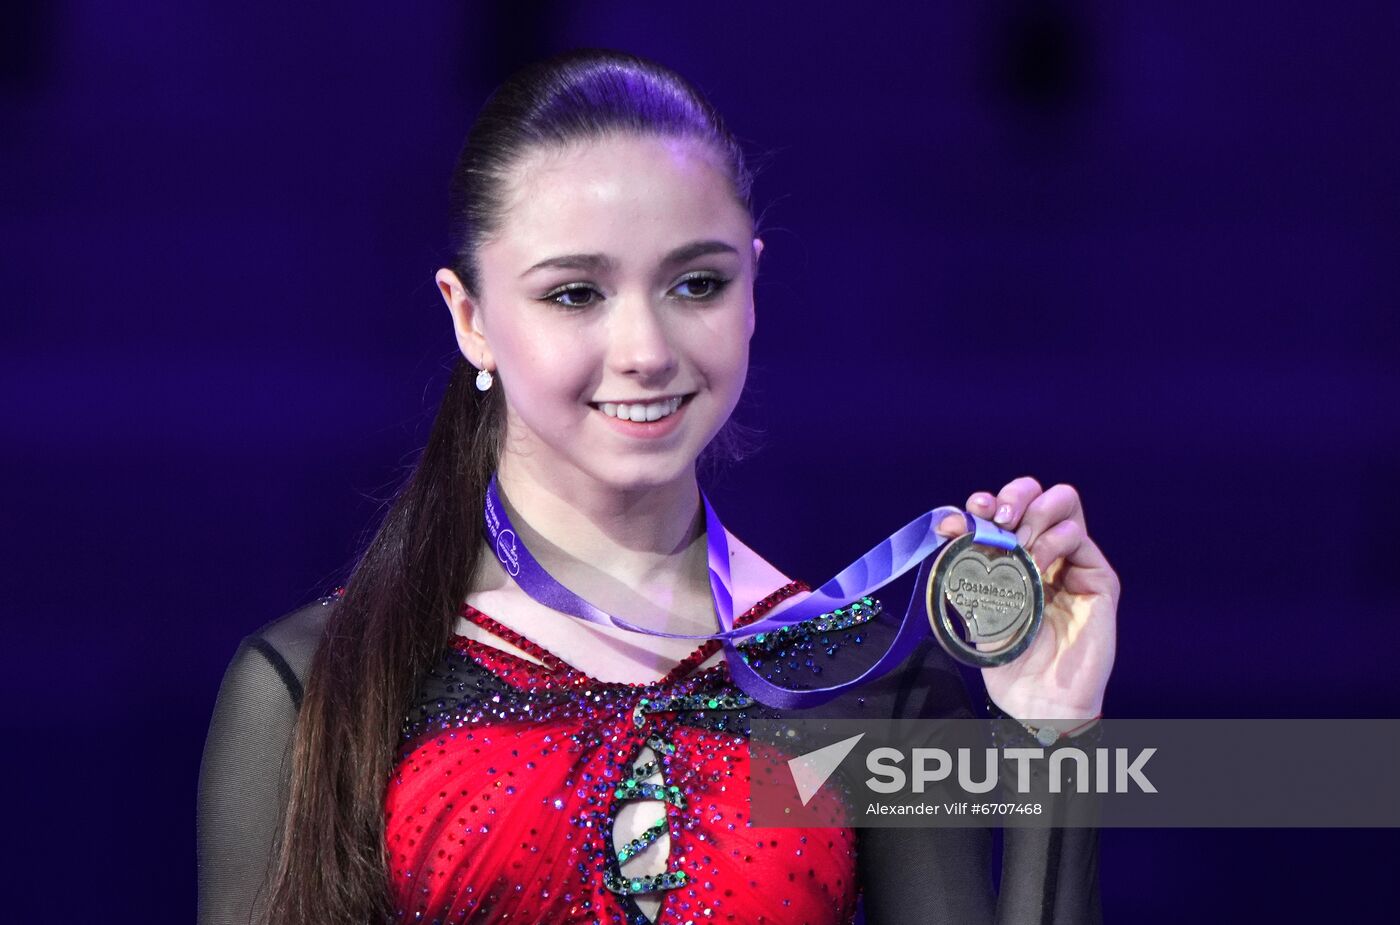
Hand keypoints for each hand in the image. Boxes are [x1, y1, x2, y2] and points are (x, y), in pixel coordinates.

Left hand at [937, 477, 1118, 722]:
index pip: (1007, 507)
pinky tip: (1036, 562)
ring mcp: (1074, 561)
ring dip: (1034, 514)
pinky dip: (1053, 540)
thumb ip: (966, 562)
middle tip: (999, 518)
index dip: (988, 501)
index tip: (970, 513)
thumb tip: (950, 523)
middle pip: (1038, 493)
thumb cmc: (1005, 652)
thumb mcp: (976, 600)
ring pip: (1064, 501)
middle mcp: (1046, 550)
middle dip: (1015, 495)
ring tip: (1018, 543)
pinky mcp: (1098, 577)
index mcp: (1015, 553)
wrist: (1034, 695)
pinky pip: (1078, 537)